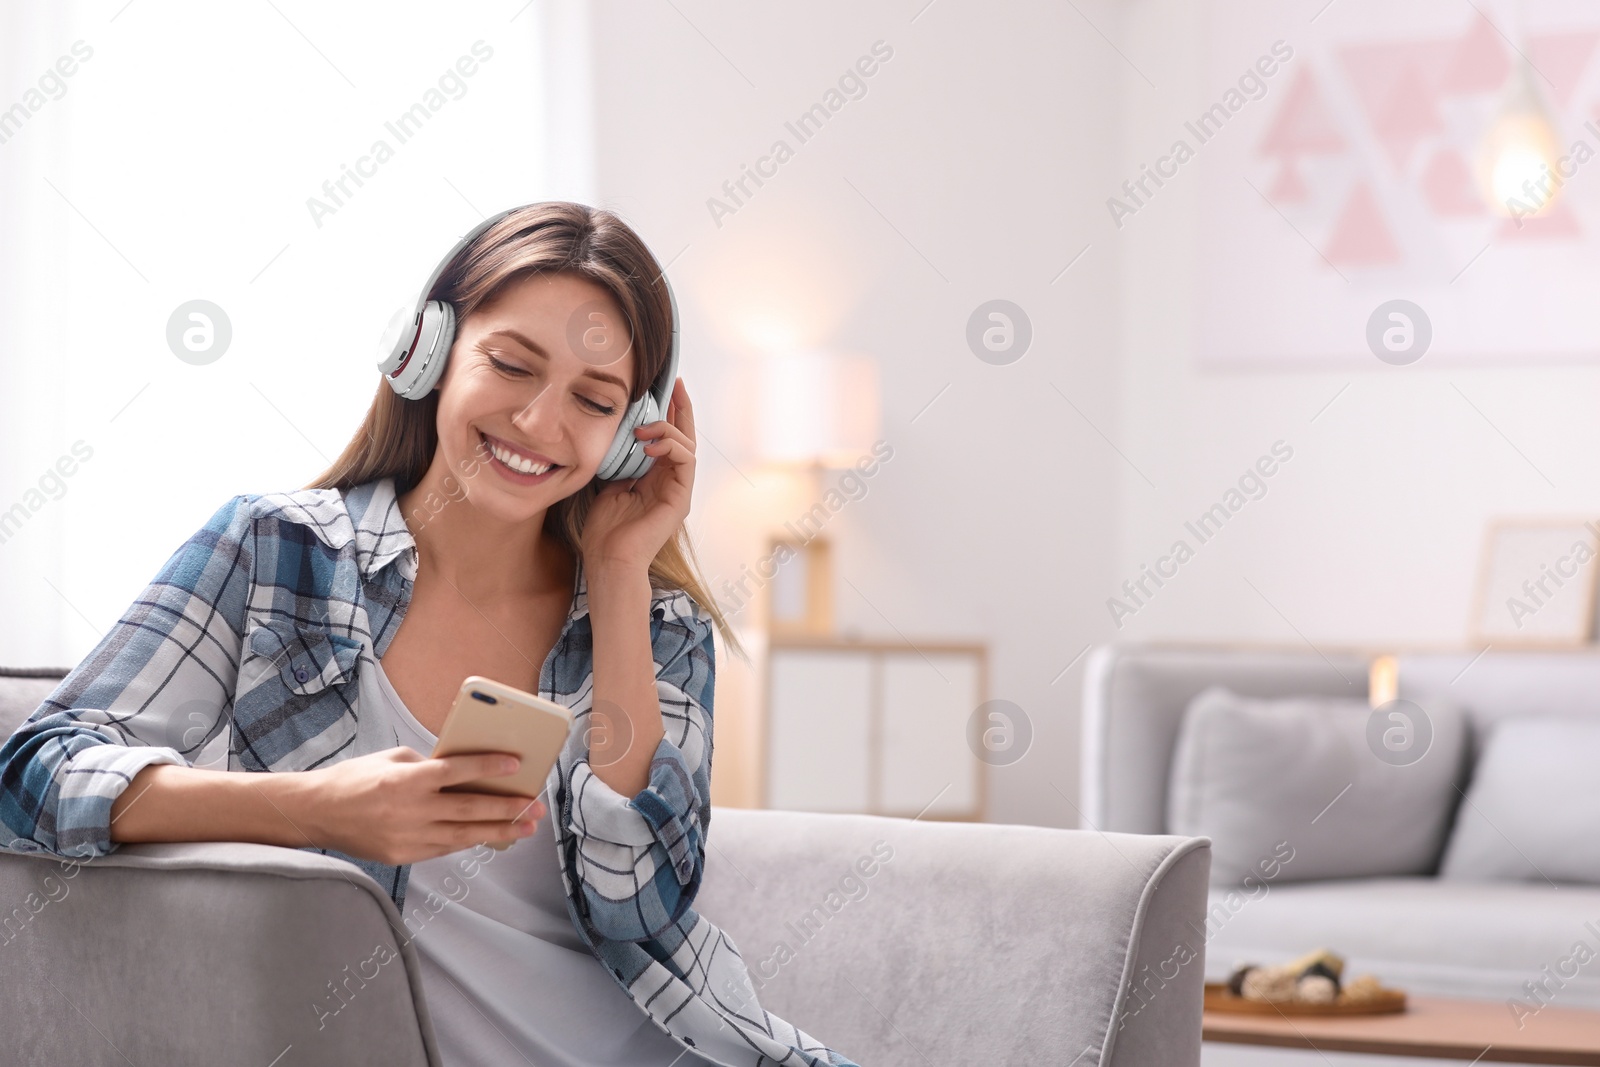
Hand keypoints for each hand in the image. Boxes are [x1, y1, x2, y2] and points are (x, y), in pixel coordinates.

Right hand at [301, 747, 546, 866]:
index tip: (516, 765)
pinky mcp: (402, 855)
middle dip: (506, 808)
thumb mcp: (392, 759)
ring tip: (525, 828)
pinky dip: (468, 840)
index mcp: (407, 779)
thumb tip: (463, 773)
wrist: (316, 813)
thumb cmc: (355, 779)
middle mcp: (409, 810)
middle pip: (468, 809)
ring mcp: (407, 836)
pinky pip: (443, 848)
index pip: (457, 772)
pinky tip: (490, 836)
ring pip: (462, 835)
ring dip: (498, 832)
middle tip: (535, 807)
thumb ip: (428, 766)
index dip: (489, 767)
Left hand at [580, 377, 694, 573]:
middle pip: (684, 436)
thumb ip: (621, 462)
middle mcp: (671, 482)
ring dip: (667, 429)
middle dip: (680, 408)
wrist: (608, 558)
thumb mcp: (609, 484)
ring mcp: (678, 490)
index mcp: (655, 478)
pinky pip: (686, 461)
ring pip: (686, 445)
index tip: (665, 387)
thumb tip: (620, 437)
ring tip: (643, 429)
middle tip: (675, 384)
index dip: (669, 412)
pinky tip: (649, 444)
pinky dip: (671, 446)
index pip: (667, 438)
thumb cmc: (605, 529)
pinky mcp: (681, 498)